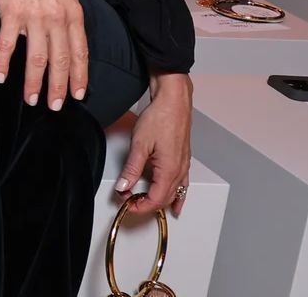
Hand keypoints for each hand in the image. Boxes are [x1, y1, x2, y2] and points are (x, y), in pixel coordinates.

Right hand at [0, 0, 87, 110]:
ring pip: (35, 58)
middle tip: (54, 106)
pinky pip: (7, 45)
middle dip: (58, 87)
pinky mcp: (11, 12)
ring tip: (30, 99)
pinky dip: (3, 63)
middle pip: (59, 60)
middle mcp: (56, 17)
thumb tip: (70, 42)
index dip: (80, 76)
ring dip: (32, 82)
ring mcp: (33, 16)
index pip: (80, 52)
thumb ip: (68, 18)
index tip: (78, 95)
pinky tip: (0, 76)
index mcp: (73, 14)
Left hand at [117, 74, 193, 215]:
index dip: (140, 206)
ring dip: (161, 201)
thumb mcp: (140, 145)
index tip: (127, 205)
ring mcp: (183, 165)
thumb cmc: (160, 118)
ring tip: (146, 204)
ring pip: (175, 192)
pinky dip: (178, 195)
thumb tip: (124, 187)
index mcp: (170, 170)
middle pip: (165, 198)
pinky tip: (176, 202)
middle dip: (147, 204)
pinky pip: (182, 184)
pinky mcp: (183, 159)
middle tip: (130, 202)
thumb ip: (132, 169)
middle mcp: (180, 170)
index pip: (156, 199)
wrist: (173, 102)